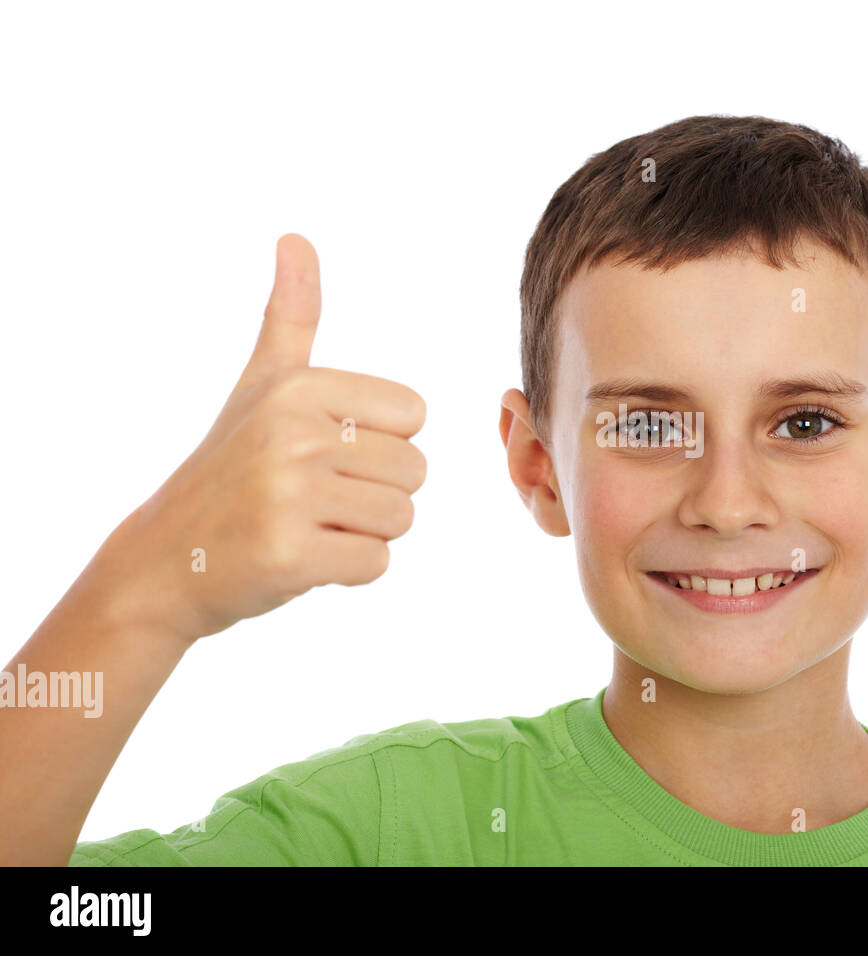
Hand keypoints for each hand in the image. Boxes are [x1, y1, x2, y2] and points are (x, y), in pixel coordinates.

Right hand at [103, 233, 426, 642]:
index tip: (325, 452)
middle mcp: (292, 433)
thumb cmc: (229, 469)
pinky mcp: (289, 555)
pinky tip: (301, 559)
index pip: (413, 415)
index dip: (382, 442)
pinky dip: (349, 573)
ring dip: (365, 533)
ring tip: (308, 526)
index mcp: (297, 387)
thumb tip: (295, 236)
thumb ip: (290, 315)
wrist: (164, 561)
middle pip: (415, 470)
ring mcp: (288, 495)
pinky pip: (376, 565)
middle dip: (375, 493)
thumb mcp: (259, 384)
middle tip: (313, 499)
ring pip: (401, 518)